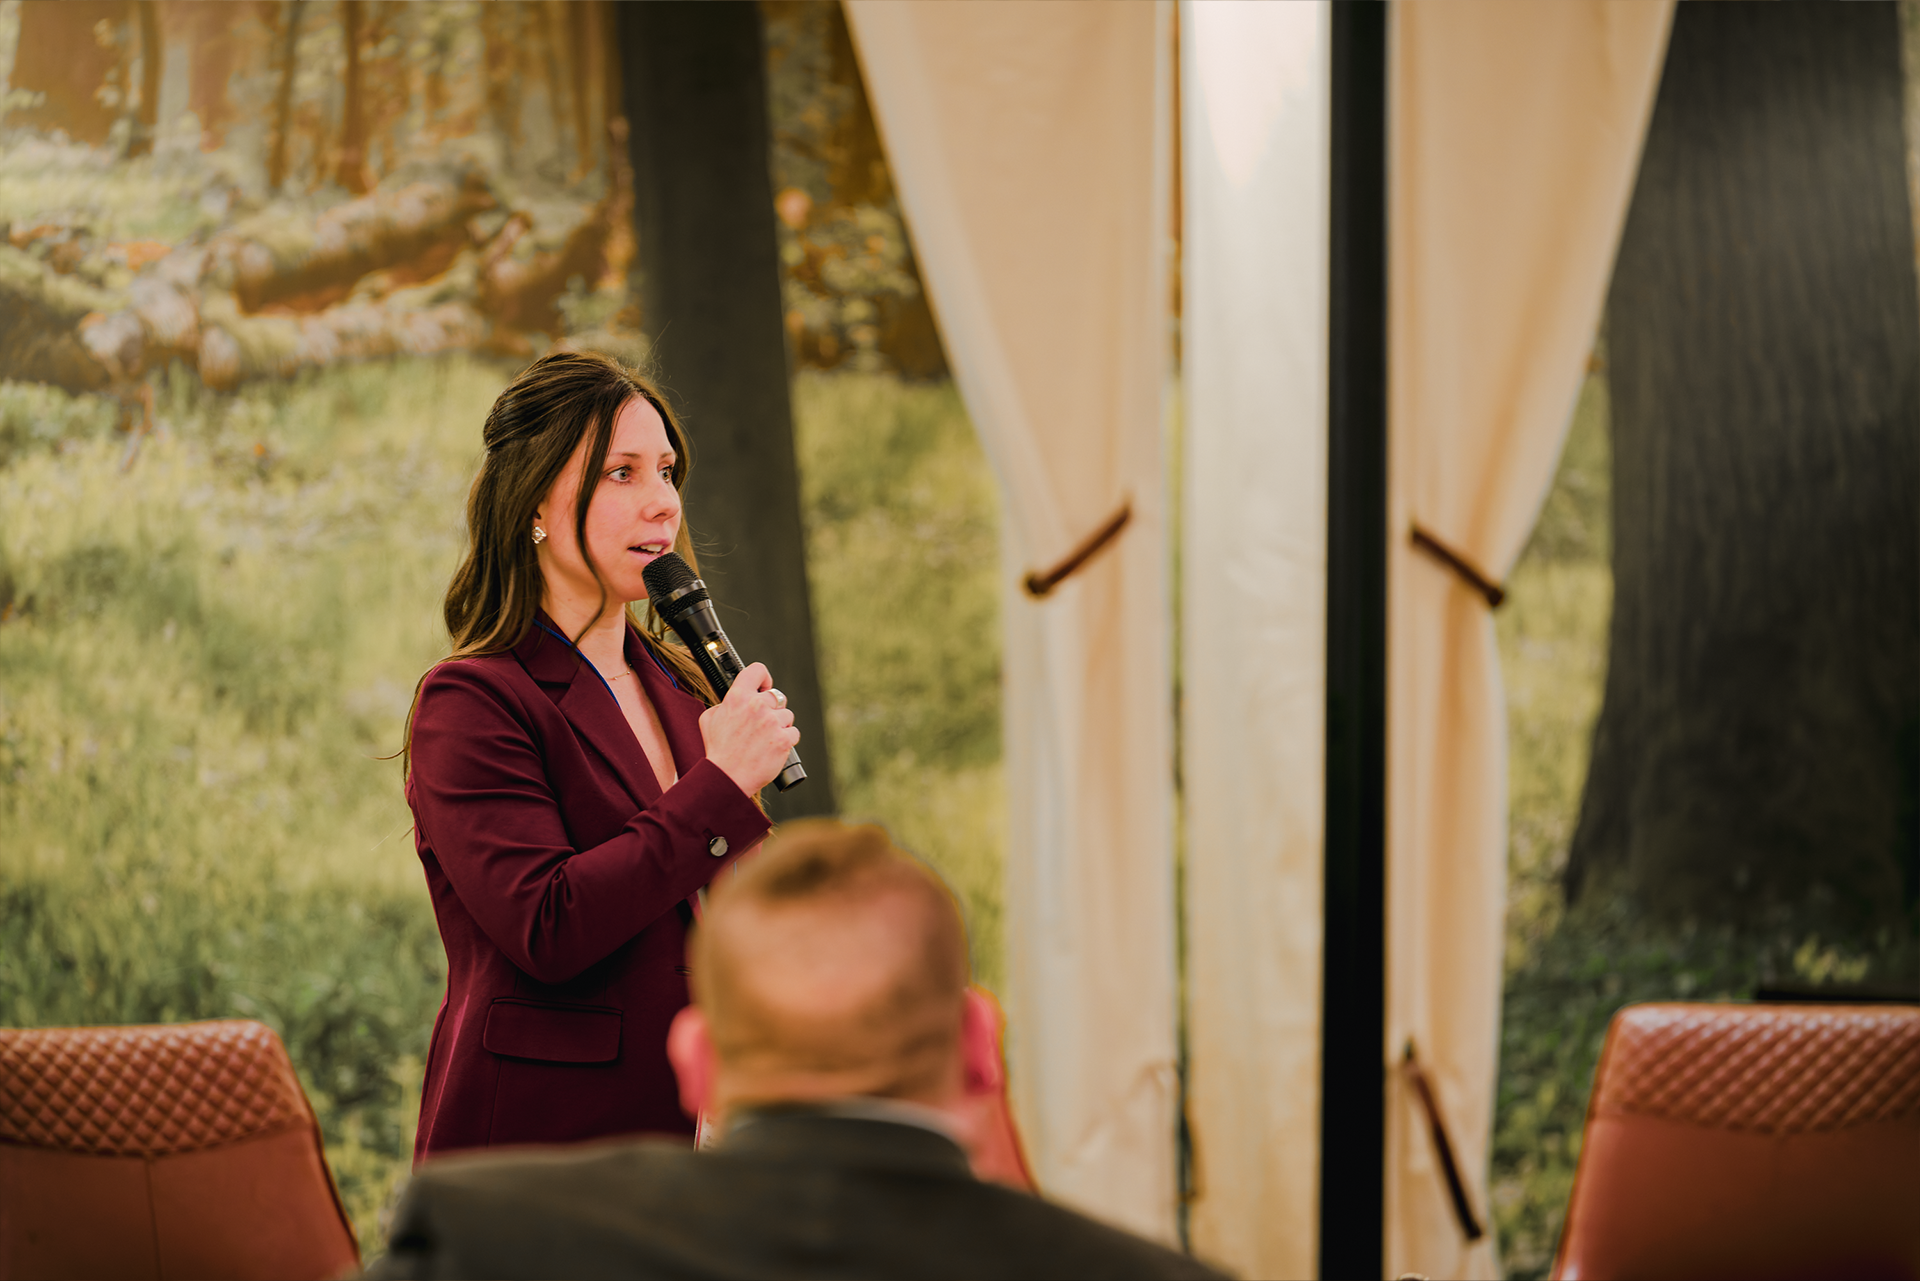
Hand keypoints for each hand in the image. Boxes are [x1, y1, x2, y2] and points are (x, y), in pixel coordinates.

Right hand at [699, 662, 799, 795]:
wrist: (727, 778)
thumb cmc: (718, 751)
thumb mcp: (709, 719)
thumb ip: (725, 703)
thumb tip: (739, 697)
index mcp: (737, 697)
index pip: (757, 670)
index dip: (763, 678)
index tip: (764, 687)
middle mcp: (756, 706)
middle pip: (777, 697)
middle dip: (771, 709)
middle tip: (761, 725)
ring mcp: (771, 723)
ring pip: (787, 715)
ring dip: (780, 725)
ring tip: (764, 739)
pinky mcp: (784, 740)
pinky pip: (794, 732)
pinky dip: (786, 740)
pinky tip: (772, 747)